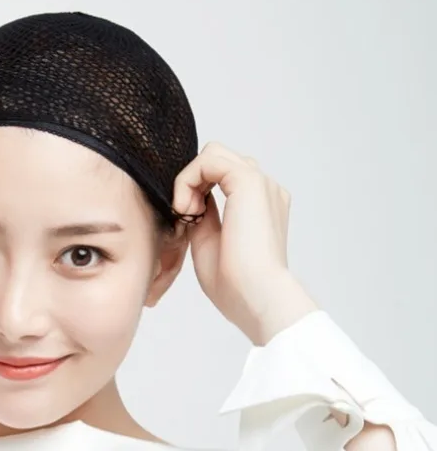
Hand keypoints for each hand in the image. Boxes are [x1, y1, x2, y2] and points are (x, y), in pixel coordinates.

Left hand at [172, 142, 317, 344]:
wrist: (255, 297)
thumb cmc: (234, 283)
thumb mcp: (209, 242)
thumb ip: (203, 217)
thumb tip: (191, 199)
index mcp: (259, 205)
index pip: (220, 177)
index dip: (194, 191)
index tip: (186, 220)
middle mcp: (265, 190)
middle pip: (217, 159)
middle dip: (191, 182)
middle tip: (185, 216)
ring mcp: (261, 183)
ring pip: (213, 153)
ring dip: (189, 180)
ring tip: (186, 213)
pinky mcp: (249, 182)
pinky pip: (208, 158)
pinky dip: (188, 179)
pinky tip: (187, 209)